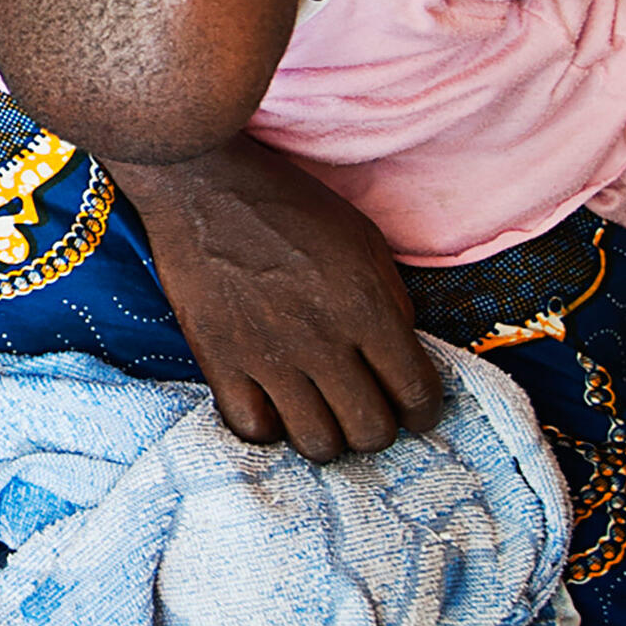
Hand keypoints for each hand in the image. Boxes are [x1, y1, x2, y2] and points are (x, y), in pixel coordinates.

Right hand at [113, 136, 442, 459]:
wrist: (203, 182)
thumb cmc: (288, 205)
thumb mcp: (363, 240)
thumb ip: (390, 303)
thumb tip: (401, 359)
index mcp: (367, 307)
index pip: (416, 396)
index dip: (422, 413)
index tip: (411, 410)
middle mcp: (322, 341)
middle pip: (369, 431)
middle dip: (376, 429)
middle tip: (363, 410)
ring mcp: (266, 354)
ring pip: (315, 442)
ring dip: (326, 435)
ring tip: (319, 414)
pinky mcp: (218, 359)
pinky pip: (251, 428)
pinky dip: (268, 427)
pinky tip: (271, 405)